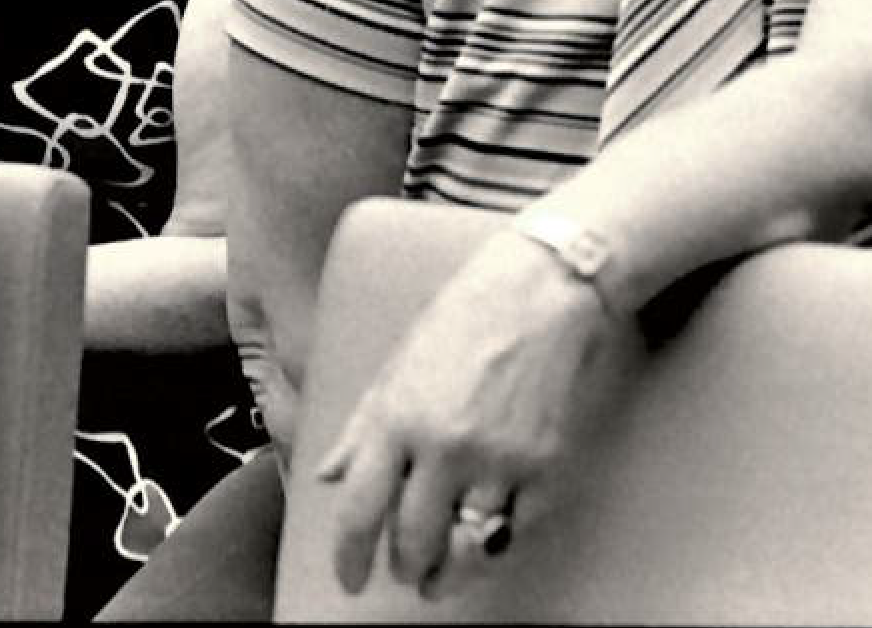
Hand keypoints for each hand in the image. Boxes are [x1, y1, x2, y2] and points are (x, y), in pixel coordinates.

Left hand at [311, 230, 624, 598]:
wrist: (539, 292)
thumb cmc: (462, 318)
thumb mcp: (395, 366)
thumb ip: (360, 427)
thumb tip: (328, 474)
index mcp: (396, 418)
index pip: (360, 510)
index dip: (350, 557)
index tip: (350, 579)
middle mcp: (443, 445)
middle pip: (414, 541)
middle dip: (405, 567)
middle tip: (404, 571)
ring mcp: (497, 458)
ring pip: (466, 549)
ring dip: (450, 573)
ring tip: (440, 578)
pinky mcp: (544, 465)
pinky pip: (517, 531)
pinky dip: (499, 546)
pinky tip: (487, 543)